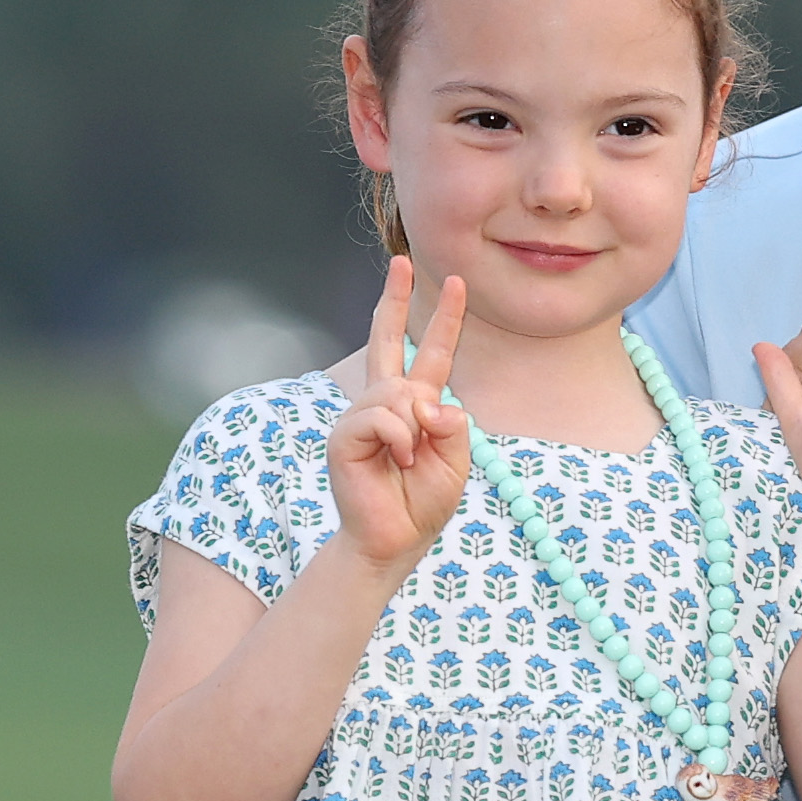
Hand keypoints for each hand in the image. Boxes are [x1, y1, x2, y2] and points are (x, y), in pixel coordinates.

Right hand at [329, 256, 471, 570]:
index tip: (457, 283)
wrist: (394, 540)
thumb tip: (427, 400)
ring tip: (412, 459)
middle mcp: (386, 404)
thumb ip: (452, 425)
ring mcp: (361, 416)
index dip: (444, 320)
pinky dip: (399, 439)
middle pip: (387, 340)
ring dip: (415, 427)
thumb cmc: (423, 503)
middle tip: (402, 260)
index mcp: (417, 406)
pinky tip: (399, 460)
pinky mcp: (344, 435)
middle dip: (394, 299)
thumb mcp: (456, 461)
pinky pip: (380, 417)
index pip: (431, 354)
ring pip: (396, 392)